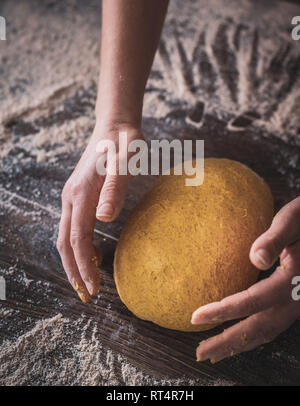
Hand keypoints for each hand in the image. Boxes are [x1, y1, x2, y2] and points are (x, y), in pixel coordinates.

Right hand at [57, 121, 142, 301]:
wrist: (116, 125)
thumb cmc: (125, 143)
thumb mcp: (126, 162)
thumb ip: (115, 189)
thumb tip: (103, 219)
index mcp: (81, 194)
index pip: (77, 239)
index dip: (83, 265)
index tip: (93, 288)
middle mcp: (71, 197)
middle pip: (65, 243)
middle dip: (74, 271)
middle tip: (87, 296)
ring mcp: (72, 195)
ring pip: (66, 236)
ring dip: (75, 261)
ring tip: (89, 282)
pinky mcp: (79, 194)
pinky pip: (73, 226)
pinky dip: (79, 246)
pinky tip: (94, 254)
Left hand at [191, 197, 299, 362]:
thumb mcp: (293, 220)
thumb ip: (274, 239)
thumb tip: (255, 258)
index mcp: (291, 280)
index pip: (251, 301)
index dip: (222, 312)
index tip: (195, 318)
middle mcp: (296, 298)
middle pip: (258, 327)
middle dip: (228, 342)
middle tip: (200, 352)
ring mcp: (298, 302)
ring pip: (267, 331)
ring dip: (240, 343)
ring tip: (216, 352)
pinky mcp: (296, 300)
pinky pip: (274, 325)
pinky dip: (255, 335)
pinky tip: (242, 336)